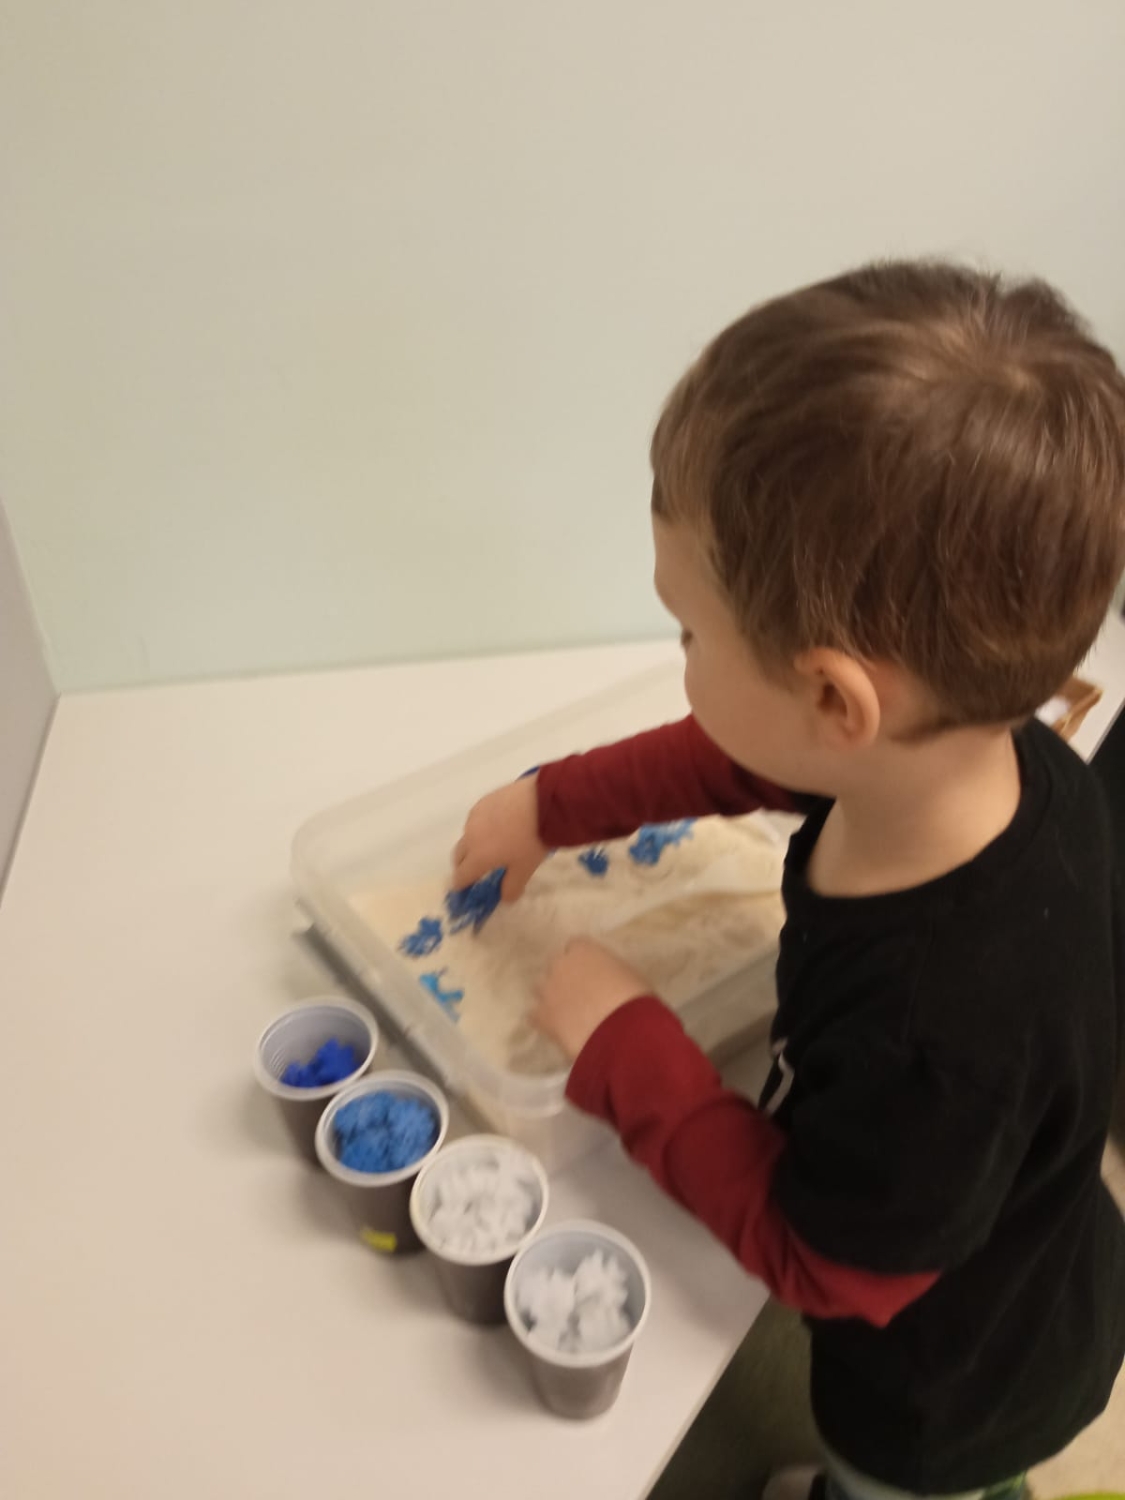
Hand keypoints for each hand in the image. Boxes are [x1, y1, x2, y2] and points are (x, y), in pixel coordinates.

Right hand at [451, 776, 548, 902]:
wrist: (544, 801)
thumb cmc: (533, 839)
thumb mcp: (525, 868)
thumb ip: (512, 886)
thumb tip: (505, 898)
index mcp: (478, 856)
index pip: (461, 876)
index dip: (460, 885)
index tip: (463, 889)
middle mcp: (470, 836)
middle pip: (458, 855)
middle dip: (463, 865)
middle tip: (475, 869)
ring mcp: (475, 816)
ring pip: (467, 835)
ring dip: (473, 844)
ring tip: (492, 843)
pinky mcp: (483, 800)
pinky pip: (476, 818)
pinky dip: (481, 826)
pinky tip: (498, 825)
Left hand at [534, 938, 650, 1060]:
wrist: (621, 1031)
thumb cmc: (634, 999)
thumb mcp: (629, 975)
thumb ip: (610, 971)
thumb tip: (607, 979)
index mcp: (584, 950)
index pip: (576, 945)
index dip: (582, 959)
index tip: (591, 970)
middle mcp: (560, 964)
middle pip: (555, 964)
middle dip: (564, 975)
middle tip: (579, 992)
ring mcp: (547, 990)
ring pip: (541, 988)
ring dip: (551, 996)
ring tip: (566, 1012)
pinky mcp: (541, 1017)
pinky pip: (535, 1015)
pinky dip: (544, 1020)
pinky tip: (556, 1029)